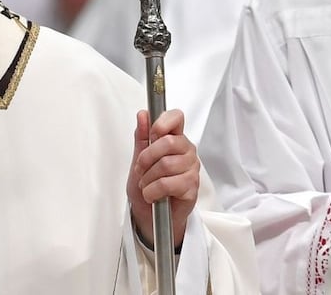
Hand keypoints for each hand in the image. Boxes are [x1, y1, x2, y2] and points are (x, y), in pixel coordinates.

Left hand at [127, 109, 198, 250]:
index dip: (163, 122)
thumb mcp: (138, 159)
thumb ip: (142, 136)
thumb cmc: (146, 185)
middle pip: (169, 142)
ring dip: (148, 177)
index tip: (152, 133)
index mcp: (174, 139)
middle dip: (147, 157)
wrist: (149, 215)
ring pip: (166, 164)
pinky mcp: (192, 188)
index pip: (177, 117)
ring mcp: (191, 169)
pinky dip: (153, 191)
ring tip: (146, 185)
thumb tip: (143, 114)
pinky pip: (168, 183)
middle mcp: (187, 151)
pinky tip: (152, 195)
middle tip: (140, 169)